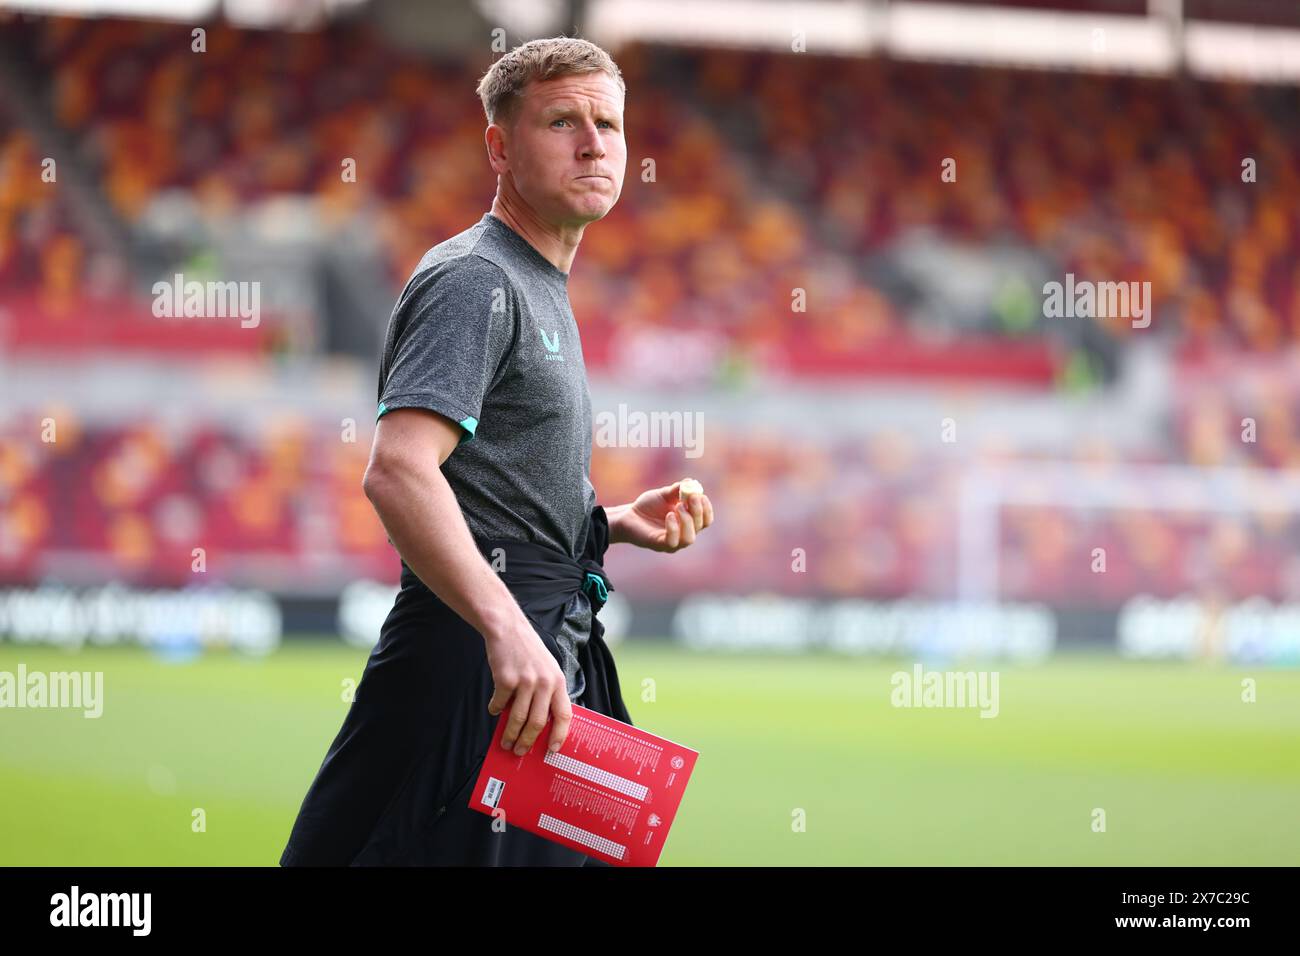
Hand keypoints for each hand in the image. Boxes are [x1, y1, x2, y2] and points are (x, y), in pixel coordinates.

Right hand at [483, 616, 571, 755]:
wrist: (508, 628)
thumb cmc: (527, 650)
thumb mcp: (547, 669)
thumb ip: (546, 693)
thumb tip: (538, 726)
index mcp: (558, 681)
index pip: (564, 714)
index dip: (560, 735)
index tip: (553, 749)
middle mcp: (544, 682)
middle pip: (538, 722)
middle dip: (528, 741)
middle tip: (520, 751)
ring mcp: (525, 681)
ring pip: (518, 719)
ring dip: (511, 734)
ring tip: (506, 742)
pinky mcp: (506, 679)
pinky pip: (500, 704)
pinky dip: (496, 710)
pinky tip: (494, 710)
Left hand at [611, 480, 714, 552]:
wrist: (629, 515)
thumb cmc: (649, 505)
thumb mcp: (664, 494)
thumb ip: (678, 489)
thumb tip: (691, 482)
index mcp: (689, 521)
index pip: (706, 519)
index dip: (706, 508)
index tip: (701, 495)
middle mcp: (684, 533)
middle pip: (700, 526)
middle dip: (698, 511)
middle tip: (690, 498)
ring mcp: (673, 542)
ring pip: (689, 538)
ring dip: (687, 521)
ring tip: (678, 507)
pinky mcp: (660, 545)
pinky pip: (672, 542)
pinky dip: (674, 528)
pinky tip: (669, 516)